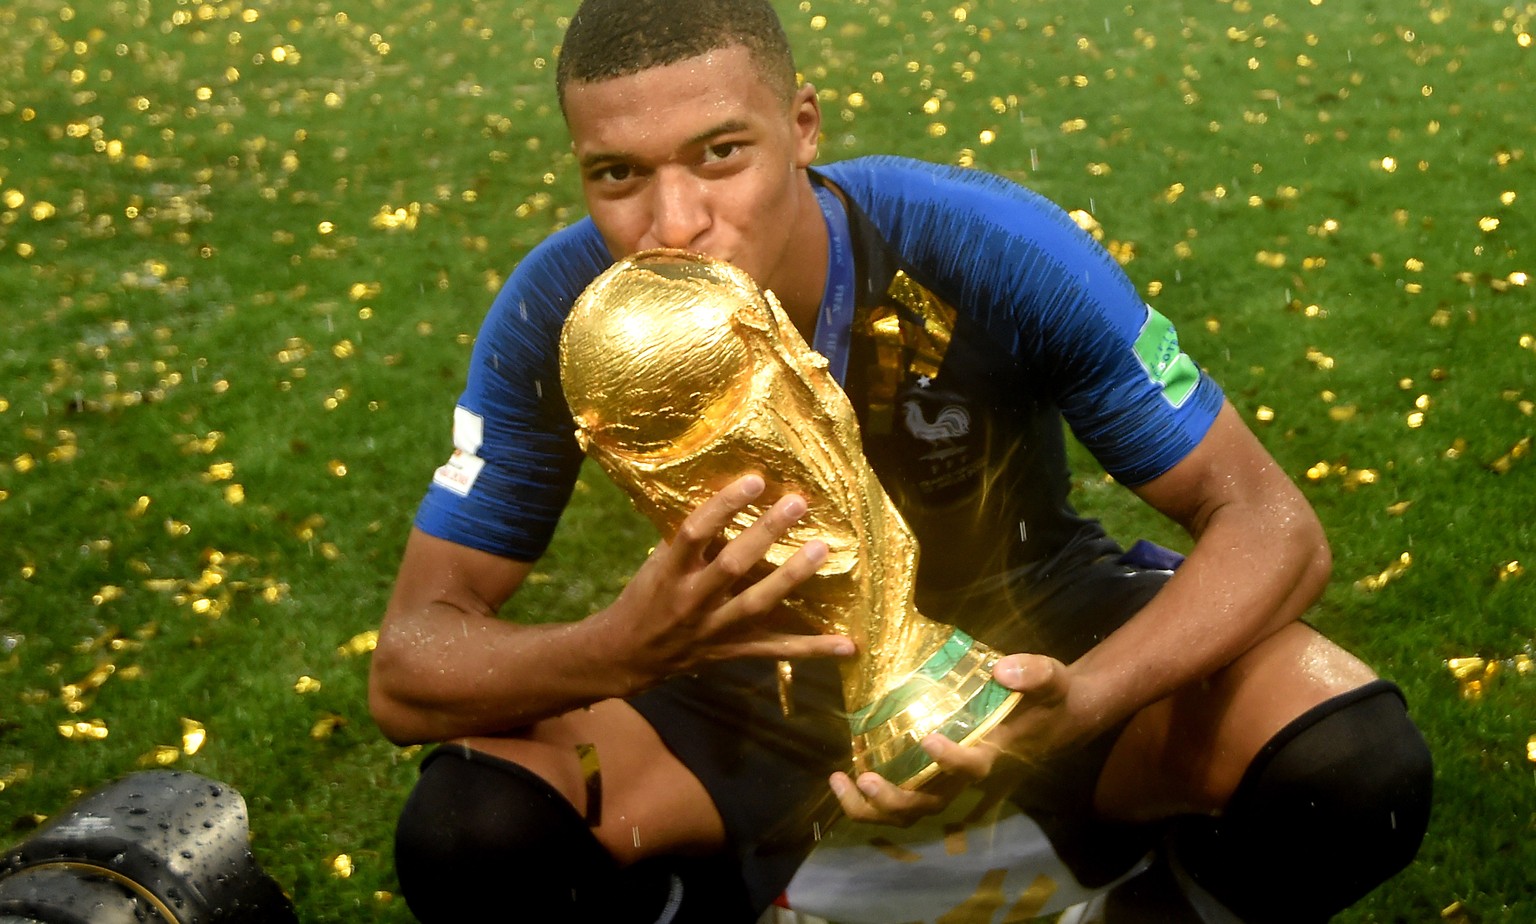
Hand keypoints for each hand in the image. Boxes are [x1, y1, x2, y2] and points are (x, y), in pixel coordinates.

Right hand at [597, 474, 853, 678]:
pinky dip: (814, 649)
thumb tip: (732, 496)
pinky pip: (777, 650)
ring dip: (791, 577)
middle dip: (765, 533)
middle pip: (732, 565)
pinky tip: (849, 646)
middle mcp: (692, 600)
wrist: (628, 654)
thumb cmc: (646, 596)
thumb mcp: (658, 563)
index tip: (754, 480)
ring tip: (820, 550)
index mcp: (670, 571)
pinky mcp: (734, 651)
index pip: (695, 532)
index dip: (723, 505)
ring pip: (757, 604)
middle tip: (797, 503)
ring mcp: (715, 629)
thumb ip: (691, 539)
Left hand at [828, 652, 1080, 826]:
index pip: (975, 768)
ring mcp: (949, 781)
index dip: (952, 760)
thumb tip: (1001, 669)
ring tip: (841, 782)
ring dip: (873, 808)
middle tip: (865, 778)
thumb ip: (1033, 672)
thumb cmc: (1049, 697)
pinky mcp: (934, 776)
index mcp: (995, 753)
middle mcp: (968, 778)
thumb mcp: (1052, 677)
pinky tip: (844, 777)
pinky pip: (902, 799)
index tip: (928, 739)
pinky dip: (871, 800)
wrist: (1054, 718)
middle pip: (931, 804)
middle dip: (895, 799)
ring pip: (911, 812)